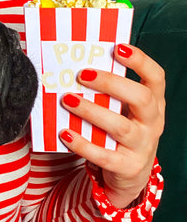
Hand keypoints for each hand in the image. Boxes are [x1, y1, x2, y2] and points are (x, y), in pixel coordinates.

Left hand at [59, 44, 164, 208]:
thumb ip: (109, 95)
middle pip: (140, 98)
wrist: (130, 173)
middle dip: (111, 83)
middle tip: (82, 74)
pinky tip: (65, 134)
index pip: (156, 78)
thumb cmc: (120, 133)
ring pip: (120, 127)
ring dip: (92, 111)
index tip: (118, 48)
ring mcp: (142, 146)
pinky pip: (103, 155)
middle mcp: (153, 123)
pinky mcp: (127, 166)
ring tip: (68, 100)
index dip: (140, 61)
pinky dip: (83, 144)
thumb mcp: (124, 112)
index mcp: (154, 105)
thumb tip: (78, 70)